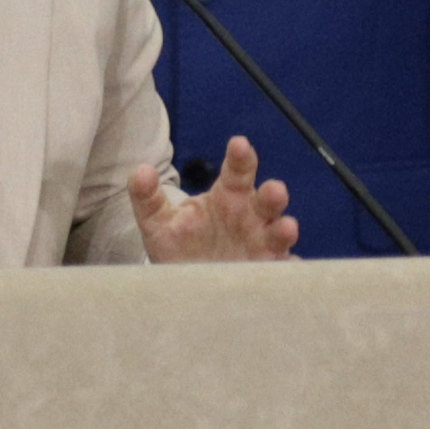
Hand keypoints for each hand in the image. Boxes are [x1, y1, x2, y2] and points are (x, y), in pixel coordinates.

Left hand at [134, 136, 299, 261]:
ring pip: (278, 234)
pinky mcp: (264, 273)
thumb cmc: (179, 245)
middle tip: (275, 189)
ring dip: (284, 230)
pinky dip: (288, 268)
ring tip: (287, 227)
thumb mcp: (158, 222)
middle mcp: (250, 217)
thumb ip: (147, 196)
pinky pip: (281, 270)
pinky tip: (290, 267)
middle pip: (267, 201)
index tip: (239, 144)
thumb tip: (139, 170)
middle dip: (273, 194)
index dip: (241, 157)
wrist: (186, 284)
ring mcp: (260, 246)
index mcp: (228, 196)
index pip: (238, 170)